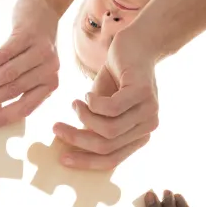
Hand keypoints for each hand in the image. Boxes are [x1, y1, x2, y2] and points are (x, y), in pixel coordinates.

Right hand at [0, 0, 59, 126]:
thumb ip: (16, 87)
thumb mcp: (32, 70)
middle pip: (14, 91)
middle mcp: (50, 70)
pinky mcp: (28, 35)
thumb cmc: (33, 47)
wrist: (43, 10)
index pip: (25, 107)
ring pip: (8, 74)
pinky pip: (4, 54)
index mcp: (50, 85)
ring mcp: (41, 52)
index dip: (2, 117)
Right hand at [53, 41, 157, 170]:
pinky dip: (92, 103)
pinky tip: (87, 94)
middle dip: (76, 139)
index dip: (85, 162)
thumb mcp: (102, 108)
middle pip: (107, 147)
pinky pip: (110, 108)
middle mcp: (148, 127)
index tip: (61, 158)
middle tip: (56, 128)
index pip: (111, 160)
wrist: (136, 44)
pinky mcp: (142, 92)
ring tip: (75, 103)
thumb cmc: (116, 77)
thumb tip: (70, 147)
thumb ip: (92, 128)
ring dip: (84, 117)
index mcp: (139, 136)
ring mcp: (149, 111)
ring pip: (108, 130)